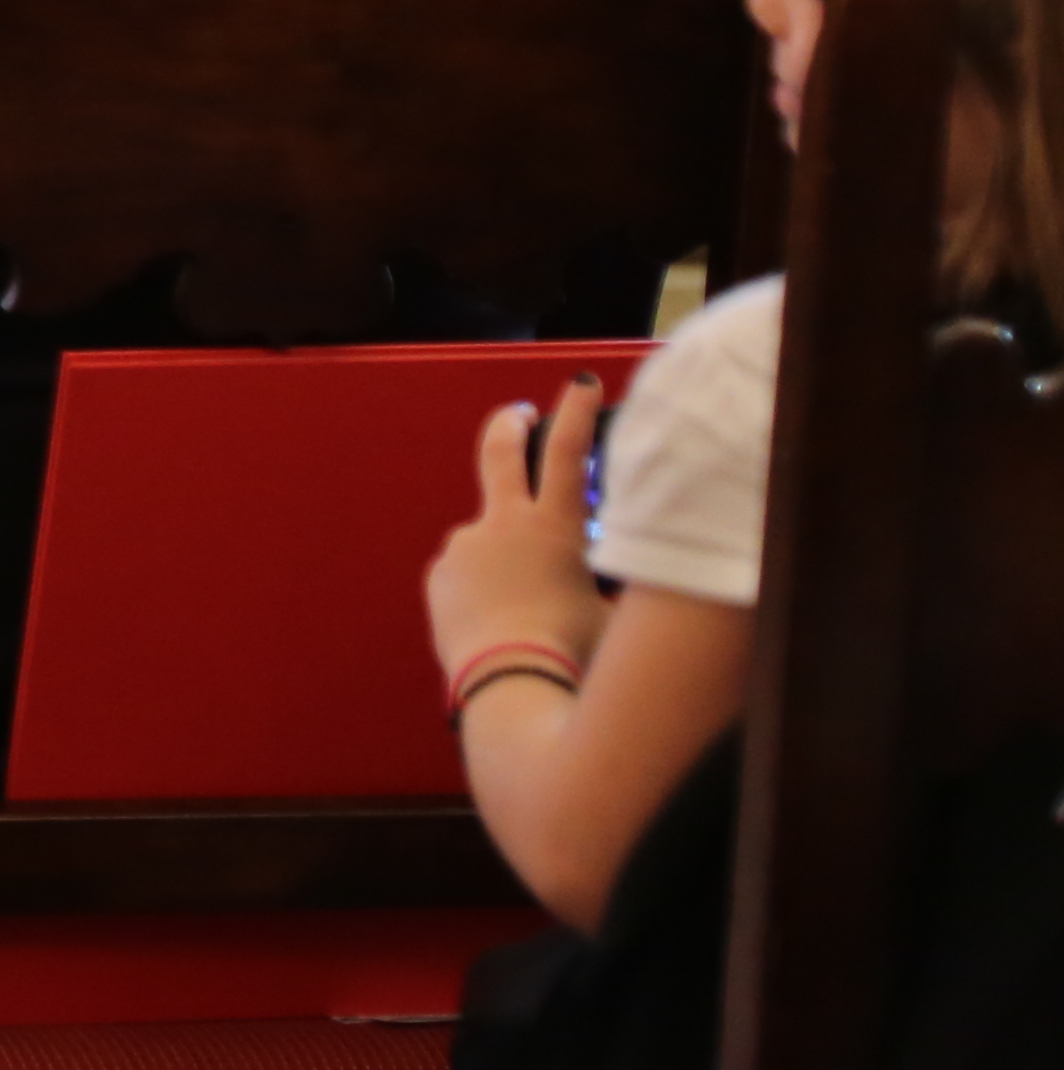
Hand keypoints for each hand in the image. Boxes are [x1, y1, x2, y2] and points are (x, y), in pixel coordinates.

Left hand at [424, 377, 612, 680]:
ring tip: (528, 611)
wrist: (509, 686)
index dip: (575, 412)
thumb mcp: (612, 612)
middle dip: (510, 425)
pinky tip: (501, 625)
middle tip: (519, 413)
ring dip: (506, 557)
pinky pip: (468, 572)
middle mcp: (502, 525)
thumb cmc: (571, 653)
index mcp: (553, 528)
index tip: (579, 384)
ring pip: (489, 536)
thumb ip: (612, 579)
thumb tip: (630, 569)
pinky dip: (486, 588)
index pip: (567, 453)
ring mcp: (464, 547)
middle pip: (499, 452)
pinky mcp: (439, 574)